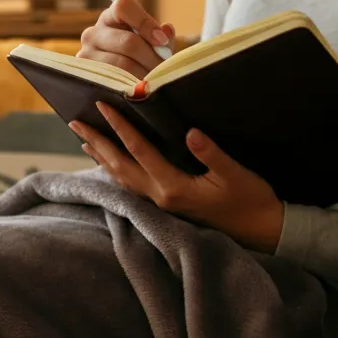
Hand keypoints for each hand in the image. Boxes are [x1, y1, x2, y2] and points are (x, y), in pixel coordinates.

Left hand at [70, 103, 283, 252]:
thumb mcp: (235, 173)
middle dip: (97, 143)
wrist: (262, 231)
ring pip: (123, 179)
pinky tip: (113, 165)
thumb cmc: (251, 200)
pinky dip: (118, 171)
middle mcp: (161, 197)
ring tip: (86, 141)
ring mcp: (163, 204)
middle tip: (75, 123)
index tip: (104, 105)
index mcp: (174, 187)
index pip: (139, 151)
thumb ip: (211, 153)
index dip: (121, 126)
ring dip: (103, 158)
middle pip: (120, 167)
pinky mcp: (169, 206)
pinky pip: (134, 186)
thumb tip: (190, 132)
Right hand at [78, 0, 174, 79]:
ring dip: (143, 75)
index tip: (162, 41)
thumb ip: (163, 37)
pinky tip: (140, 89)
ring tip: (155, 82)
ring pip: (122, 64)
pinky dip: (131, 87)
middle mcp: (93, 33)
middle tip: (165, 70)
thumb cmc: (141, 57)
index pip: (124, 7)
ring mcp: (86, 55)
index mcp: (111, 17)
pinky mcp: (86, 77)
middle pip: (128, 42)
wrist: (123, 82)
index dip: (145, 22)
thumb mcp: (153, 44)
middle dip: (151, 58)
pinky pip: (114, 82)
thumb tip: (166, 30)